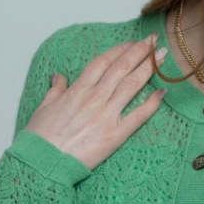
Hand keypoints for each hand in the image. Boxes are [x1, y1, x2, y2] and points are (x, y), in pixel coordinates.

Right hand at [24, 35, 167, 170]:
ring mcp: (106, 115)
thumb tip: (59, 77)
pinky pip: (138, 115)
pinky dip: (152, 103)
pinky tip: (163, 92)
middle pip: (122, 68)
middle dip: (140, 52)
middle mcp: (94, 98)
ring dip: (149, 68)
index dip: (120, 50)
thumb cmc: (40, 138)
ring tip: (163, 57)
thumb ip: (55, 90)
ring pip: (132, 85)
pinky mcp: (115, 135)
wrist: (43, 162)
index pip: (103, 62)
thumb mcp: (44, 107)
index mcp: (77, 90)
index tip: (132, 42)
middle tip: (155, 41)